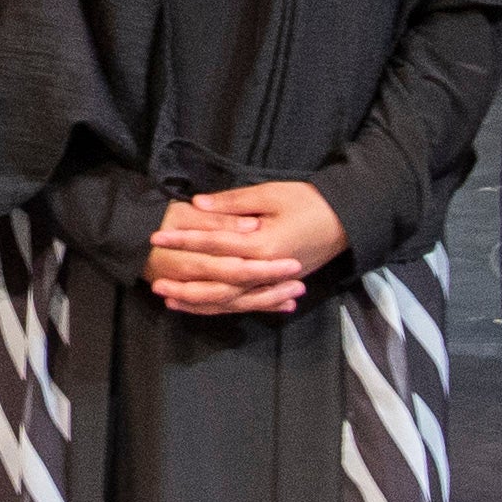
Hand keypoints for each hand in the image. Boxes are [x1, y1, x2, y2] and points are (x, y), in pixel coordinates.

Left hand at [144, 178, 346, 320]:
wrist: (346, 221)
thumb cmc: (309, 202)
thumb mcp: (270, 194)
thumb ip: (232, 203)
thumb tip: (197, 205)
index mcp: (263, 245)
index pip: (214, 245)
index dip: (184, 240)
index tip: (157, 238)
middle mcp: (265, 271)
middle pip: (218, 283)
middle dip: (185, 282)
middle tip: (155, 282)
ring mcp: (272, 283)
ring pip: (229, 300)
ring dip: (198, 302)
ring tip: (170, 300)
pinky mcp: (276, 287)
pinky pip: (244, 303)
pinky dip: (222, 307)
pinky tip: (201, 306)